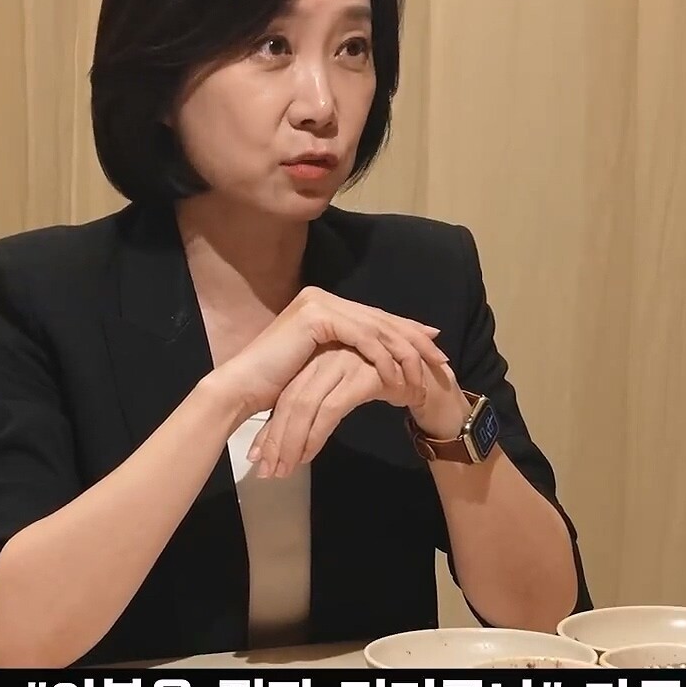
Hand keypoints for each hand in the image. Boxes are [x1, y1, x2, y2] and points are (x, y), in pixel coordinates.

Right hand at [211, 287, 448, 420]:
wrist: (242, 389)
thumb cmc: (276, 385)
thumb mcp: (323, 367)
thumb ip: (348, 355)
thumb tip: (378, 358)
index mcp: (324, 305)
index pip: (376, 318)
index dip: (408, 332)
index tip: (436, 348)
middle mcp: (323, 297)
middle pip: (381, 319)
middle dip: (416, 342)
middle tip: (443, 360)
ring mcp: (319, 303)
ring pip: (377, 328)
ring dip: (405, 353)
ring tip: (426, 374)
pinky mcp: (317, 316)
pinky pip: (363, 337)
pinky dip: (384, 357)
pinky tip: (398, 376)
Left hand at [250, 348, 468, 478]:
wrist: (429, 380)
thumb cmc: (383, 385)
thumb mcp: (342, 390)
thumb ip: (314, 405)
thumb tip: (280, 441)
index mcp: (316, 354)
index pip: (285, 393)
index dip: (270, 426)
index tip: (257, 457)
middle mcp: (325, 353)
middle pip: (289, 399)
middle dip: (275, 438)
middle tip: (265, 470)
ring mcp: (343, 360)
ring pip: (304, 405)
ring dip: (290, 442)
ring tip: (282, 471)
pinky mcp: (361, 373)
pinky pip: (330, 409)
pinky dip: (314, 436)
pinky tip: (307, 457)